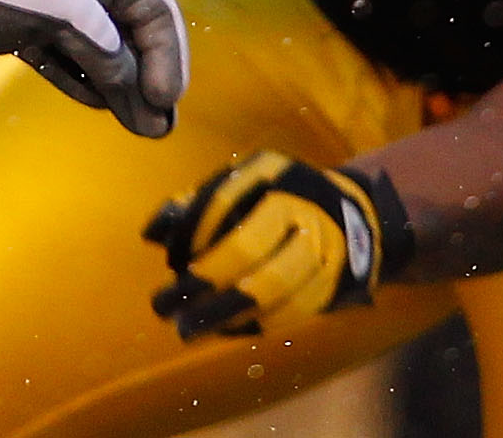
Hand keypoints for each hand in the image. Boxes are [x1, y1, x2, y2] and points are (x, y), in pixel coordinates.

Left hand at [0, 0, 186, 137]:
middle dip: (150, 78)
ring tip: (145, 129)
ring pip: (101, 54)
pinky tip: (104, 106)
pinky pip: (67, 63)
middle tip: (161, 125)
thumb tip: (131, 85)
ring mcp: (48, 12)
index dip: (166, 51)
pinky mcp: (21, 34)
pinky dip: (87, 85)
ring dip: (124, 90)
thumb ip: (99, 44)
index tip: (165, 95)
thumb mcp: (55, 6)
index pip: (150, 7)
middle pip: (131, 35)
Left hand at [144, 152, 407, 339]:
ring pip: (269, 288)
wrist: (351, 218)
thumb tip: (151, 233)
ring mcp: (322, 248)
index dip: (189, 234)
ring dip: (223, 313)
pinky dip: (252, 325)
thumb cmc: (275, 201)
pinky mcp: (333, 285)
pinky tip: (223, 329)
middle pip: (246, 247)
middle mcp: (299, 207)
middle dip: (201, 281)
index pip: (220, 201)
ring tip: (188, 327)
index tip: (170, 262)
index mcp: (270, 173)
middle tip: (164, 308)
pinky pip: (289, 313)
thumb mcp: (241, 186)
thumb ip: (196, 205)